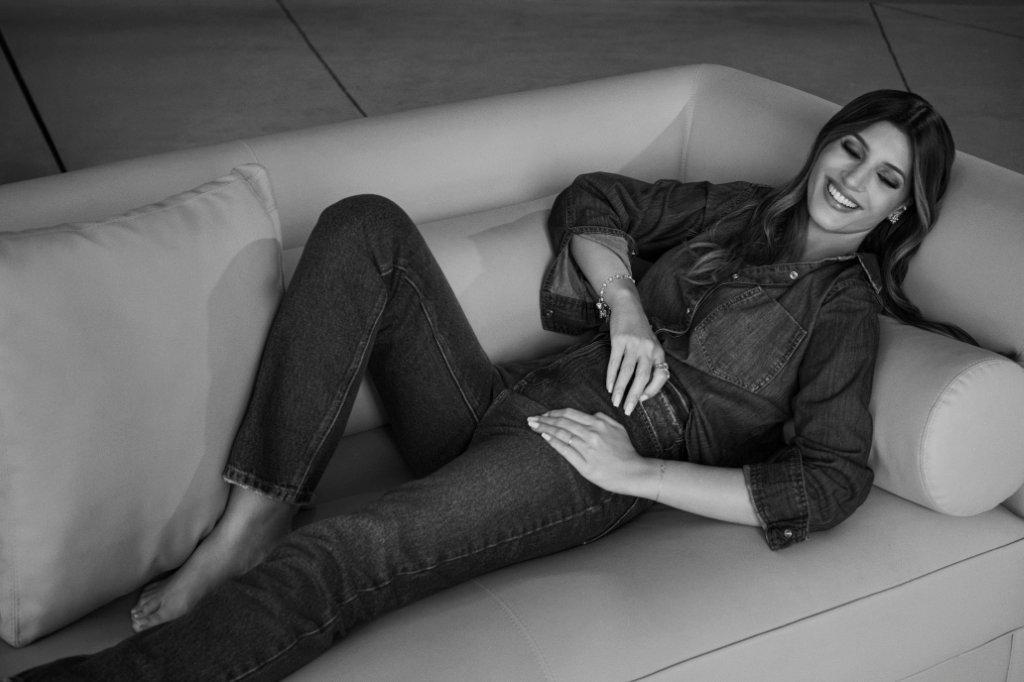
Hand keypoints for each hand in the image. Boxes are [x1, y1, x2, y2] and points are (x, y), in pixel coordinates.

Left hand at [527, 408, 653, 495]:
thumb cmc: (626, 451)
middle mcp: (591, 434)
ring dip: (544, 428)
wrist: (634, 472)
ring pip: (561, 434)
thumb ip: (603, 418)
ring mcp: (587, 449)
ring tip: (532, 426)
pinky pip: (565, 450)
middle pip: (562, 422)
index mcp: (598, 424)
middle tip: (531, 419)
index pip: (570, 414)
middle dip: (544, 419)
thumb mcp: (618, 428)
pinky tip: (544, 437)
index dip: (554, 412)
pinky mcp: (584, 464)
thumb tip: (590, 414)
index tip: (544, 414)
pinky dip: (553, 442)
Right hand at [605, 296, 668, 415]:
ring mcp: (633, 344)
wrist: (628, 306)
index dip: (653, 390)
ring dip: (620, 389)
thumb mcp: (651, 345)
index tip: (642, 399)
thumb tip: (643, 390)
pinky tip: (609, 387)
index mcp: (659, 352)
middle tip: (627, 411)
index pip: (660, 376)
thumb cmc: (640, 330)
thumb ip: (650, 363)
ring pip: (626, 372)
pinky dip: (611, 377)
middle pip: (642, 377)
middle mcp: (648, 349)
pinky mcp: (619, 340)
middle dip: (634, 396)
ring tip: (615, 402)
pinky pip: (614, 362)